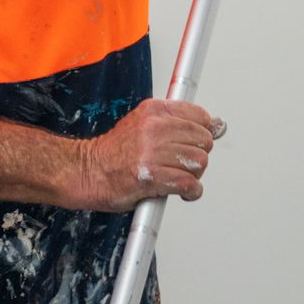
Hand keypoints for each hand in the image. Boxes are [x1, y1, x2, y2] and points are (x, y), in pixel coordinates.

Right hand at [73, 99, 224, 210]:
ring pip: (199, 163)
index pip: (200, 116)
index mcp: (154, 111)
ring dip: (193, 175)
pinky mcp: (152, 176)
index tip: (195, 143)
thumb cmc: (113, 154)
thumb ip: (176, 123)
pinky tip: (182, 192)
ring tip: (177, 177)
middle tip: (182, 164)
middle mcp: (155, 128)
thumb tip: (216, 125)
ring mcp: (153, 152)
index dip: (202, 134)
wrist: (87, 172)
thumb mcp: (143, 125)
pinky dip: (191, 192)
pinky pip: (190, 184)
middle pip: (203, 141)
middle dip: (197, 156)